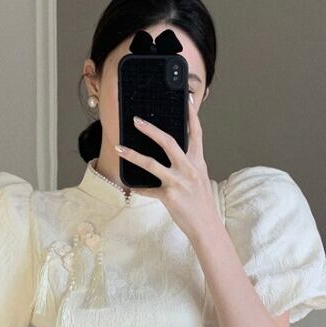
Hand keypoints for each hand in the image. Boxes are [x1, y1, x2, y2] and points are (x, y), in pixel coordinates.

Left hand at [114, 94, 217, 237]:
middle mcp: (188, 169)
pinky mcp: (168, 196)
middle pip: (168, 141)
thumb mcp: (199, 177)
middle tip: (136, 120)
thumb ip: (189, 163)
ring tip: (119, 148)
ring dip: (132, 154)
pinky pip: (147, 189)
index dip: (191, 115)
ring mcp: (178, 182)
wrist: (206, 226)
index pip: (196, 133)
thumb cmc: (201, 202)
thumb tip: (174, 151)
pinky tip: (129, 185)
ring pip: (151, 163)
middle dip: (151, 129)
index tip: (187, 101)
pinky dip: (138, 188)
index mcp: (198, 161)